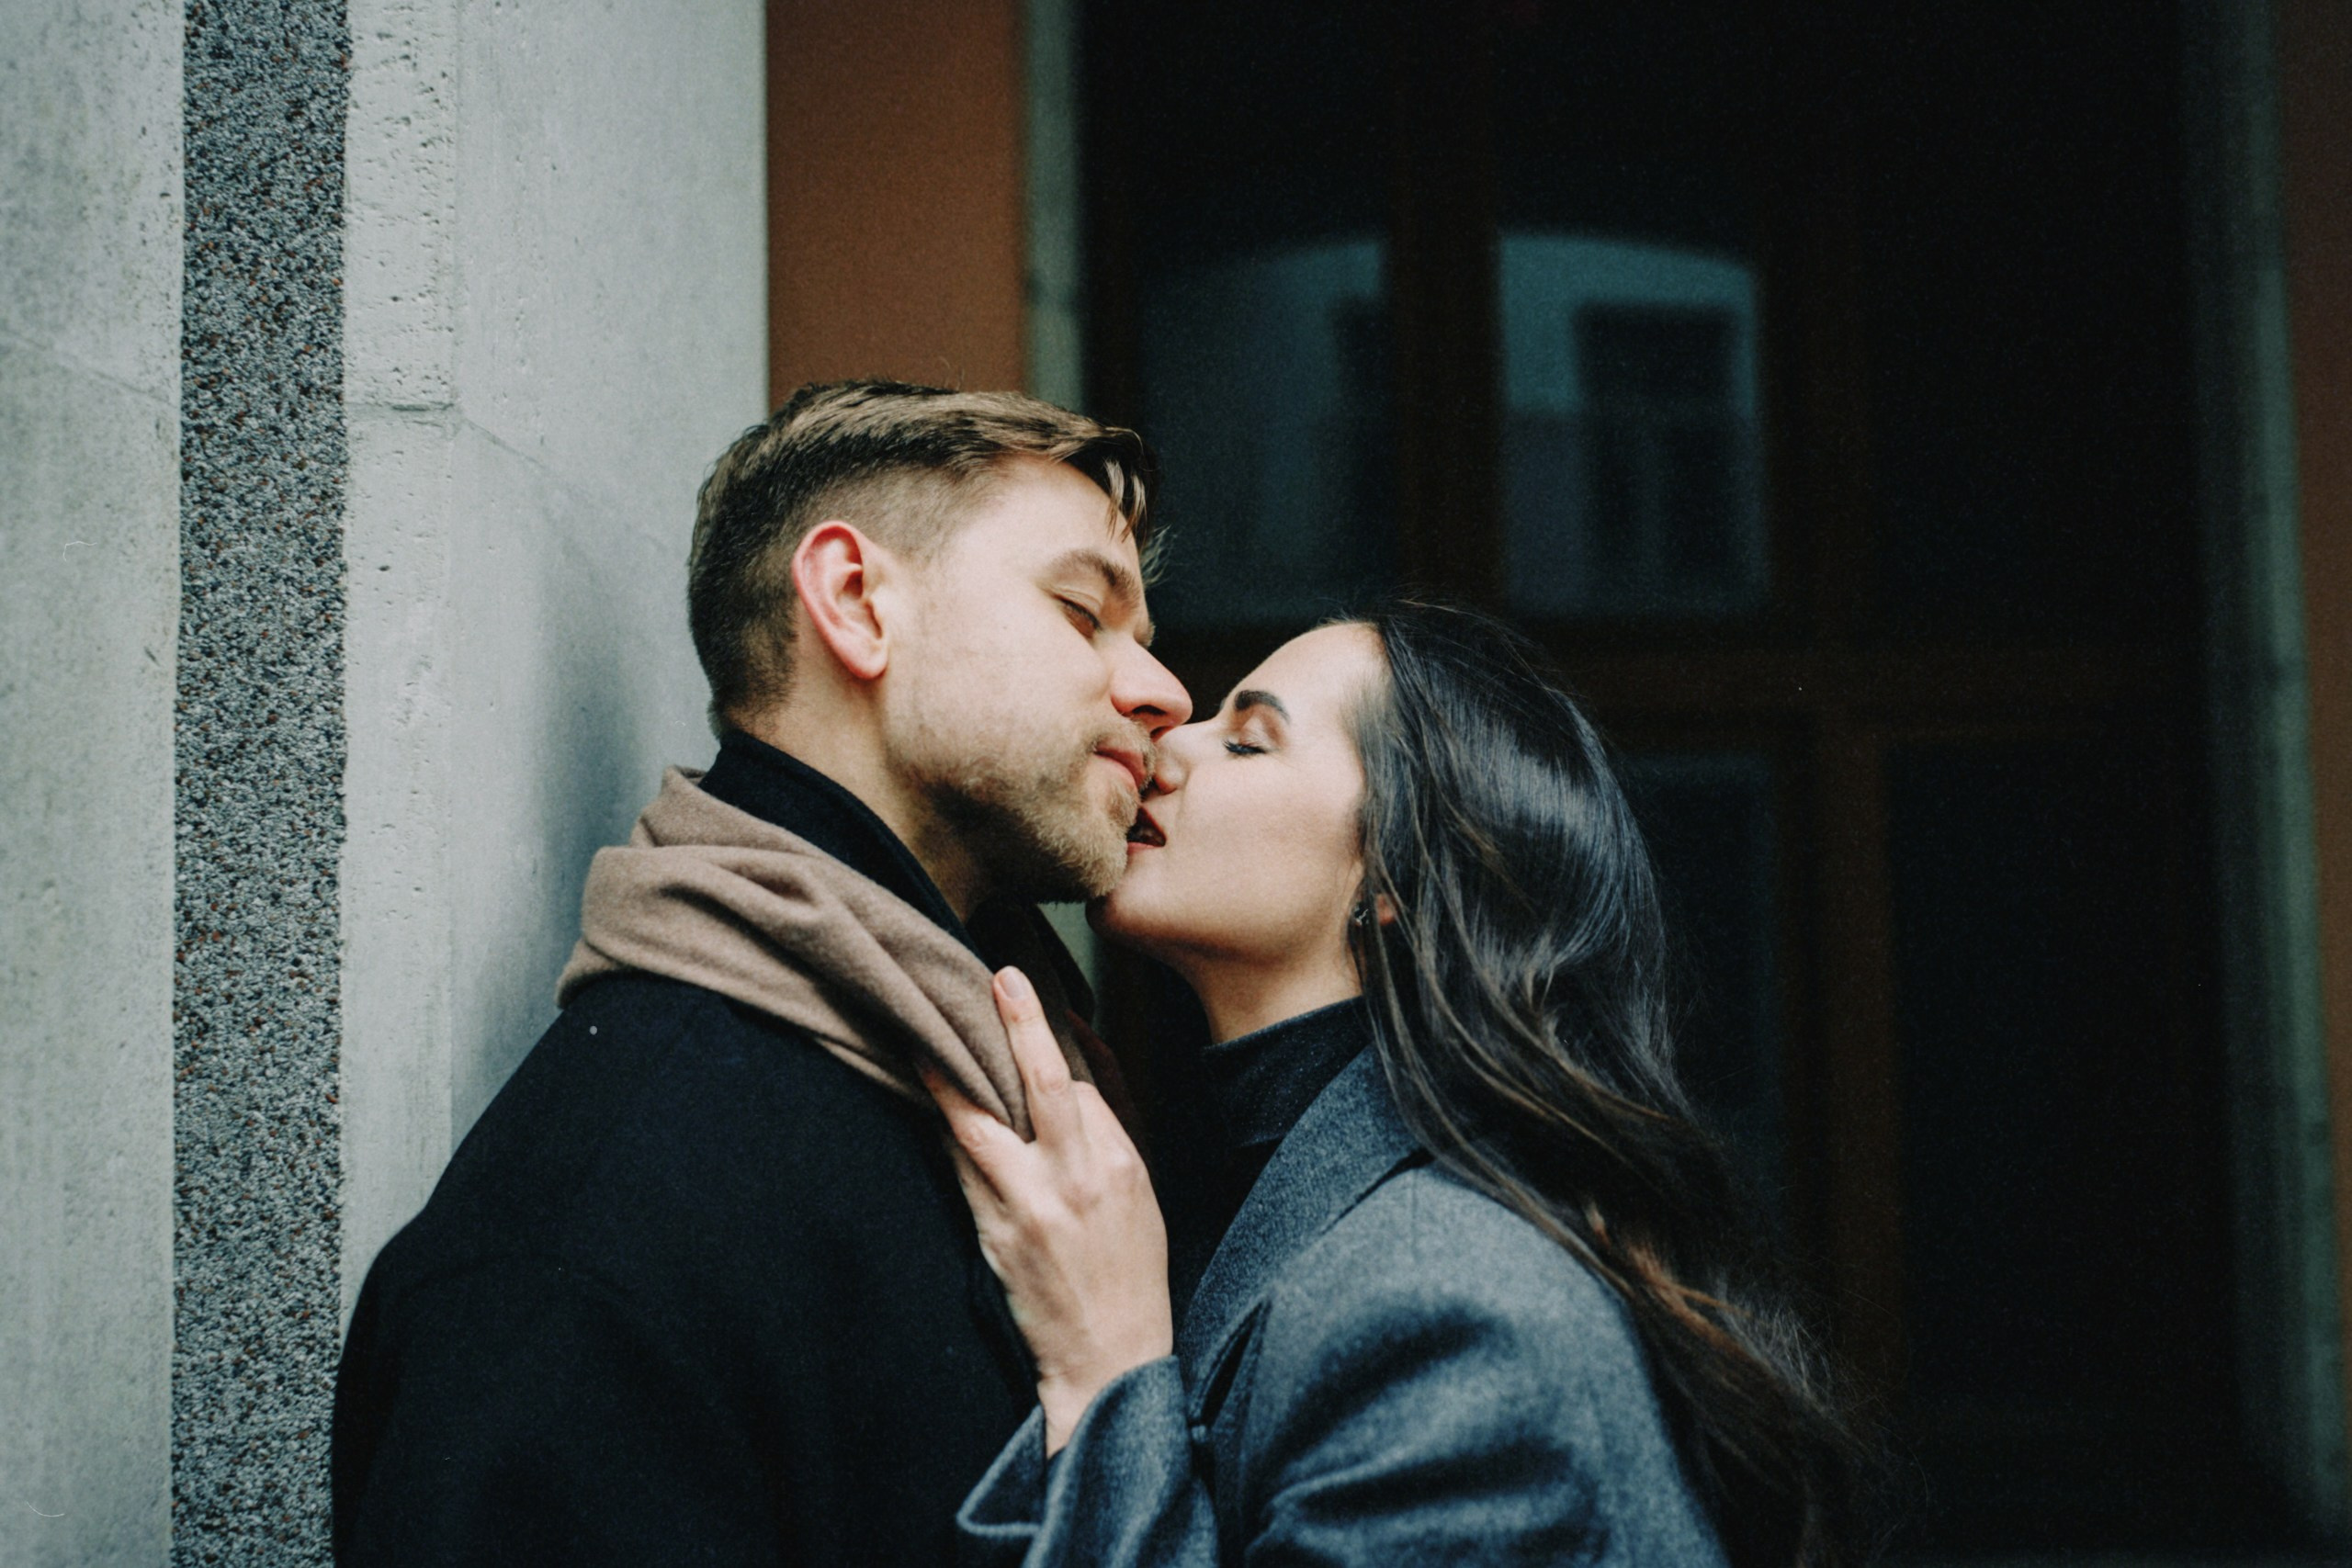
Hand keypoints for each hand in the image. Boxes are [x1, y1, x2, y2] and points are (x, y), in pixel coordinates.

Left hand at [923, 967, 1173, 1455]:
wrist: (1107, 1355)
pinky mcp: (995, 1237)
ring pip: (981, 1125)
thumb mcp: (1140, 1188)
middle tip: (997, 979)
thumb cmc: (1129, 1266)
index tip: (1019, 992)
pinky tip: (925, 1103)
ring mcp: (1031, 1208)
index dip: (1045, 1037)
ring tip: (920, 1037)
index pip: (1077, 1083)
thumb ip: (1111, 1120)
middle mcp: (1076, 1179)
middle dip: (1020, 1027)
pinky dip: (943, 1132)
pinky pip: (960, 1170)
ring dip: (948, 1078)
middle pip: (1044, 1085)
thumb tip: (1083, 1049)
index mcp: (1118, 1162)